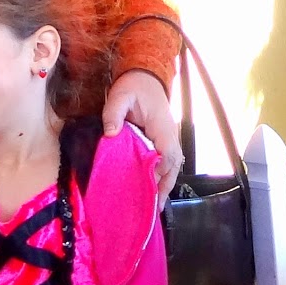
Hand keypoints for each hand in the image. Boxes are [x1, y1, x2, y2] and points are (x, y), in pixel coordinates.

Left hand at [103, 68, 181, 201]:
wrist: (144, 76)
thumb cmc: (134, 87)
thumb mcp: (120, 96)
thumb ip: (114, 114)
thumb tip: (111, 134)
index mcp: (162, 126)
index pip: (168, 153)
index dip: (161, 171)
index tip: (150, 186)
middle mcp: (170, 135)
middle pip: (174, 165)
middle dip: (165, 186)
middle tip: (154, 208)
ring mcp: (168, 138)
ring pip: (172, 166)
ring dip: (164, 184)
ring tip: (154, 206)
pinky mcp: (162, 140)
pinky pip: (165, 162)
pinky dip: (161, 177)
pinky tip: (152, 189)